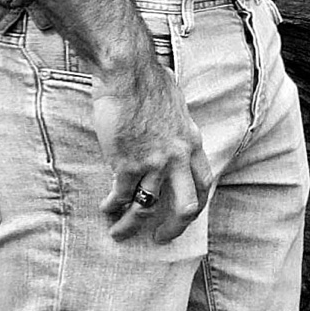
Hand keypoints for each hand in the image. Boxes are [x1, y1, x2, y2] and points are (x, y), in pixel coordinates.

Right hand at [93, 54, 212, 243]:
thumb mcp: (175, 105)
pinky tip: (105, 208)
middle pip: (186, 206)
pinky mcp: (126, 162)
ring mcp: (153, 162)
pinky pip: (121, 194)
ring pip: (146, 207)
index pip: (204, 183)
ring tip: (118, 233)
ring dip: (131, 224)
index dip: (196, 204)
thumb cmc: (147, 80)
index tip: (183, 216)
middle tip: (161, 238)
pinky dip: (112, 205)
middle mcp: (177, 157)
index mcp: (191, 143)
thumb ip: (175, 127)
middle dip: (174, 228)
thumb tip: (167, 131)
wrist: (127, 72)